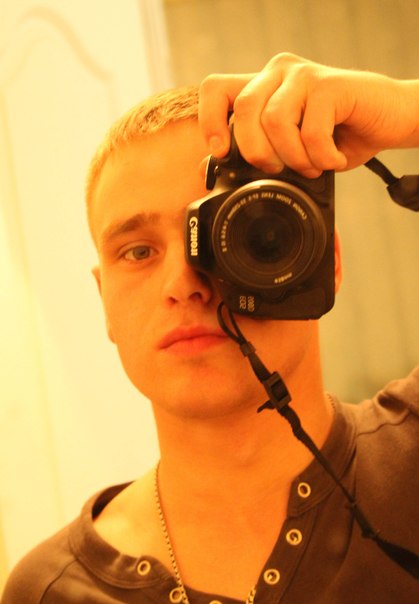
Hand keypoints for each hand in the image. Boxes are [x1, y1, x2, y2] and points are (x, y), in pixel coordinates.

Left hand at [198, 53, 418, 177]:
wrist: (391, 120)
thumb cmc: (339, 136)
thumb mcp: (291, 150)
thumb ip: (256, 152)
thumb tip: (210, 167)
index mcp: (263, 86)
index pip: (216, 89)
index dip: (210, 120)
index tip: (221, 152)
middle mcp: (279, 73)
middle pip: (244, 108)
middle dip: (257, 151)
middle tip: (278, 169)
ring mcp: (304, 75)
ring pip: (275, 119)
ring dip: (294, 157)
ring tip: (312, 166)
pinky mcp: (330, 84)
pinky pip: (310, 130)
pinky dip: (321, 156)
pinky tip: (334, 158)